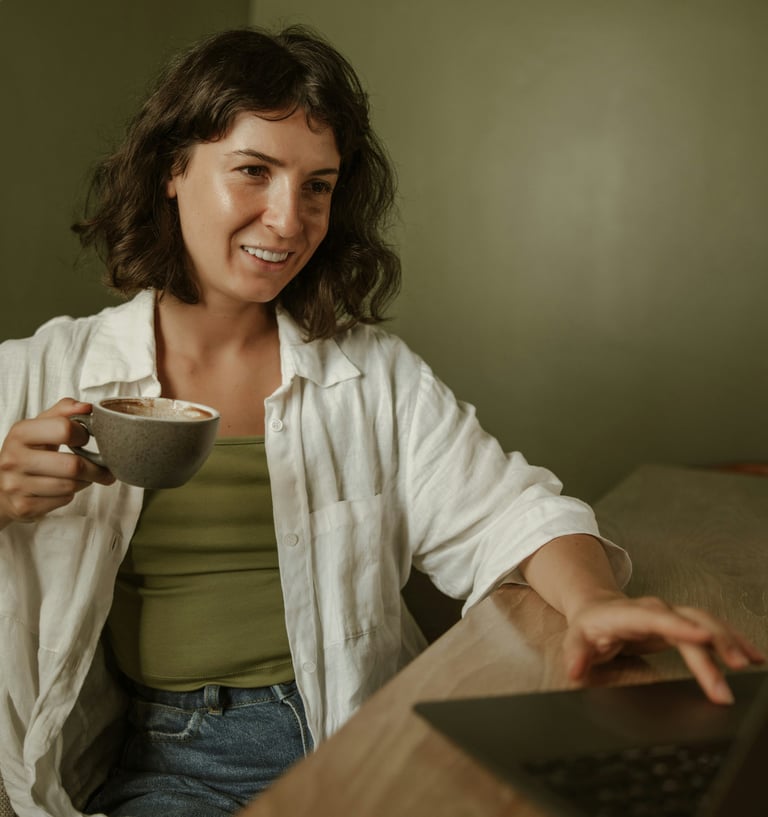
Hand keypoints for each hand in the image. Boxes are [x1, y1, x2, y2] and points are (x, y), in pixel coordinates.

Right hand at [0, 398, 114, 524]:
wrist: (1, 486)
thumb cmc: (28, 452)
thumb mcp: (39, 427)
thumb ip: (63, 412)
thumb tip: (87, 407)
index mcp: (20, 433)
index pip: (64, 429)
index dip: (83, 434)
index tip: (86, 438)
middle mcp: (13, 458)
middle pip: (73, 465)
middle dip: (95, 468)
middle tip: (104, 467)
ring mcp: (15, 485)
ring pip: (71, 485)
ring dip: (85, 481)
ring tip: (85, 476)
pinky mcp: (23, 507)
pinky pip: (63, 500)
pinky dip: (71, 495)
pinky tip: (65, 488)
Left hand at [563, 592, 765, 703]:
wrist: (597, 608)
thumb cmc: (589, 626)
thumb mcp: (575, 639)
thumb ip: (576, 654)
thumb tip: (575, 670)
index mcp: (630, 614)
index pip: (657, 618)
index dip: (680, 627)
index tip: (703, 639)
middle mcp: (656, 611)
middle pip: (689, 623)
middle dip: (713, 646)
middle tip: (732, 675)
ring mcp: (672, 615)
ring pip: (706, 622)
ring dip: (729, 642)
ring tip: (751, 664)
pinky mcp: (683, 624)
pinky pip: (712, 629)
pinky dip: (733, 640)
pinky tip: (754, 655)